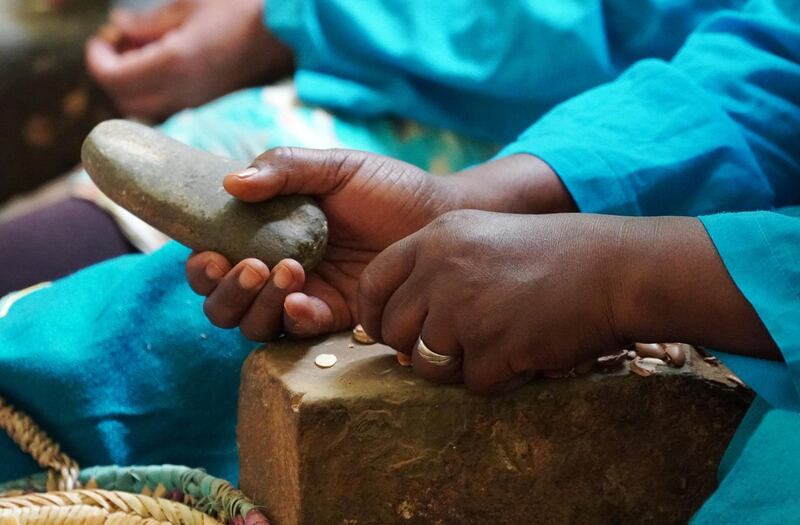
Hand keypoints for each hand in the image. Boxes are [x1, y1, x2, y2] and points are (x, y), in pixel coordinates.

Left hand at [86, 0, 292, 117]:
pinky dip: (150, 90)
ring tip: (139, 54)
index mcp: (173, 64)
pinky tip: (160, 64)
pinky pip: (164, 107)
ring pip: (143, 109)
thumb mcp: (188, 6)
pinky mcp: (205, 103)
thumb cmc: (238, 10)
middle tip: (118, 45)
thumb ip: (147, 22)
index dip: (97, 59)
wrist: (279, 34)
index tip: (103, 38)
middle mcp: (181, 91)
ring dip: (130, 86)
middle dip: (111, 74)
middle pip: (124, 101)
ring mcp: (195, 102)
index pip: (113, 79)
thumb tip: (119, 28)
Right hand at [186, 148, 457, 340]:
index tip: (210, 253)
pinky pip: (298, 331)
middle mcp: (277, 269)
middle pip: (223, 303)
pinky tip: (303, 298)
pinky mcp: (336, 317)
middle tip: (247, 266)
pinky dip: (292, 317)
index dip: (201, 265)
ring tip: (286, 270)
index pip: (215, 259)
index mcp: (266, 233)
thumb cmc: (387, 187)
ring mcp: (306, 296)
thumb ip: (284, 169)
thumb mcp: (334, 168)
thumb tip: (230, 182)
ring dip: (256, 304)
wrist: (439, 215)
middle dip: (223, 291)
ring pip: (254, 324)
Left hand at [357, 210, 627, 393]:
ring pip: (426, 365)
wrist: (615, 269)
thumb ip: (435, 268)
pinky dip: (499, 377)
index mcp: (435, 238)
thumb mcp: (483, 237)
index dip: (374, 313)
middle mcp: (441, 271)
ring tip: (499, 342)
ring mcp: (464, 310)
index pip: (373, 283)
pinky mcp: (492, 348)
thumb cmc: (553, 256)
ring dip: (459, 365)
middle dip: (417, 347)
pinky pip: (474, 383)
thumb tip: (397, 321)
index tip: (387, 331)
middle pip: (393, 331)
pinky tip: (525, 350)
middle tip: (458, 343)